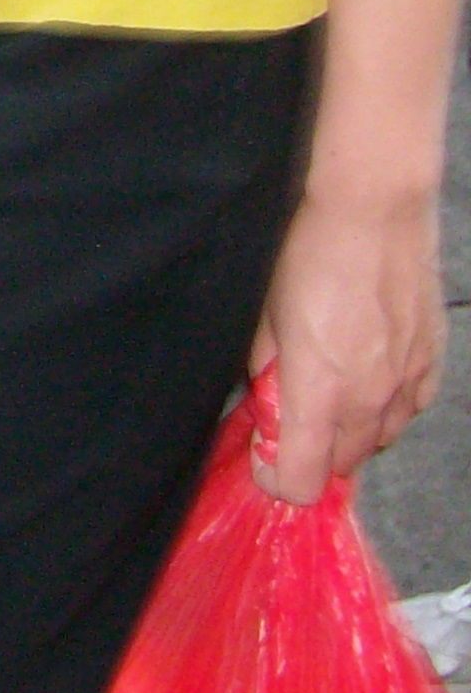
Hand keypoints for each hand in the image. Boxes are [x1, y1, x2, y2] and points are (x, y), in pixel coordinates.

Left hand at [252, 184, 446, 503]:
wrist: (374, 212)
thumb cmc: (307, 254)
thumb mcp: (262, 315)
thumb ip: (264, 372)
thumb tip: (265, 407)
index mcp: (319, 391)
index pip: (302, 480)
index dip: (276, 479)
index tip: (262, 459)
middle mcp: (369, 399)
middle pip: (341, 466)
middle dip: (310, 455)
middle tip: (287, 419)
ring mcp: (407, 383)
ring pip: (377, 440)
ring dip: (347, 432)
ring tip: (326, 392)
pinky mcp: (431, 363)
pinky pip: (408, 410)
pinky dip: (384, 408)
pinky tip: (364, 377)